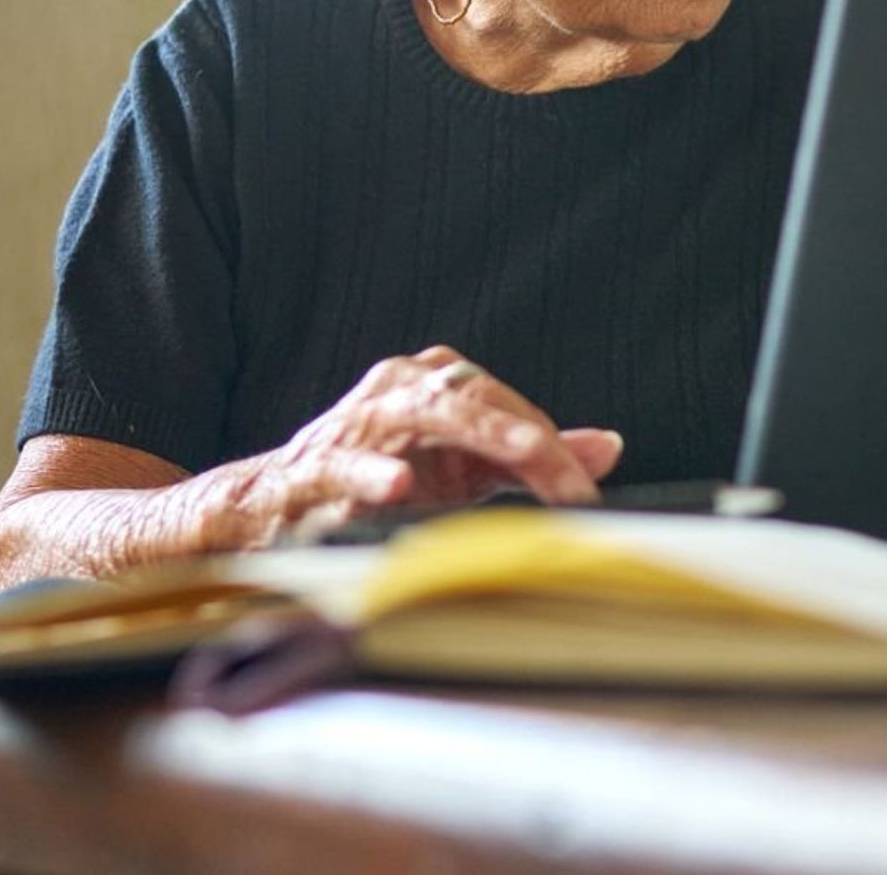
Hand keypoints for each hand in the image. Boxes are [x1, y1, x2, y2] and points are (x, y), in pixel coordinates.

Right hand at [199, 346, 622, 550]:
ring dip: (477, 432)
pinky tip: (399, 485)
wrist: (278, 505)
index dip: (554, 451)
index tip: (587, 494)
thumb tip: (608, 449)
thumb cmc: (386, 479)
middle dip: (531, 442)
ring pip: (426, 413)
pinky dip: (375, 473)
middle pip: (481, 400)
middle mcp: (403, 386)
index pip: (512, 407)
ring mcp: (359, 419)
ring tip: (524, 450)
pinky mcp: (318, 464)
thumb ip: (530, 459)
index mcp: (441, 382)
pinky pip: (348, 464)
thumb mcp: (465, 468)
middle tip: (571, 483)